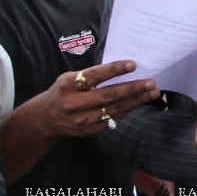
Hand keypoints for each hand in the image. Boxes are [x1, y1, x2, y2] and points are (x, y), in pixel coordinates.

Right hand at [38, 60, 159, 137]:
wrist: (45, 119)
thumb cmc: (62, 92)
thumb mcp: (70, 78)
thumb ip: (91, 75)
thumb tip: (122, 69)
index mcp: (69, 85)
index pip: (95, 75)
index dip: (115, 69)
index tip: (133, 64)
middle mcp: (74, 103)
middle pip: (108, 95)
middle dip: (133, 89)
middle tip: (151, 83)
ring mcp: (82, 120)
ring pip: (114, 109)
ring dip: (136, 101)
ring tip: (152, 93)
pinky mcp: (89, 131)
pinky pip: (112, 119)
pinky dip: (127, 110)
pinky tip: (139, 103)